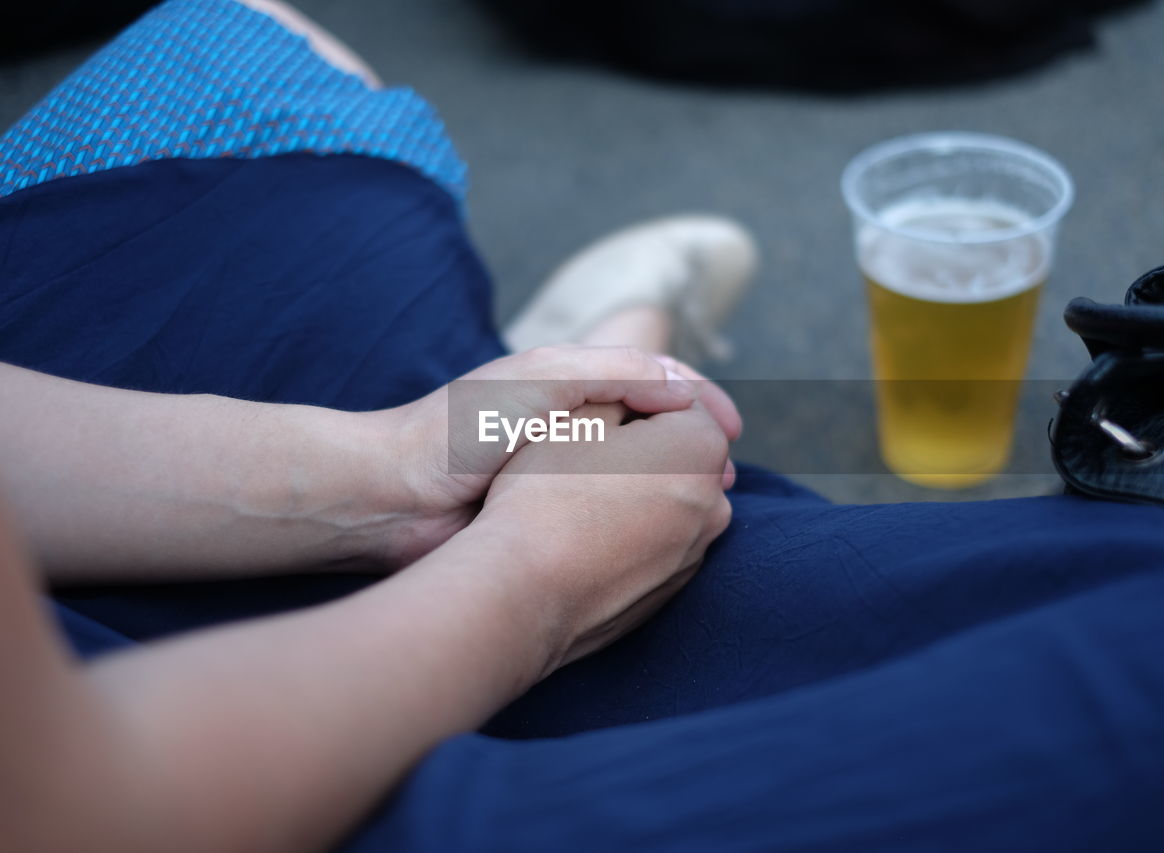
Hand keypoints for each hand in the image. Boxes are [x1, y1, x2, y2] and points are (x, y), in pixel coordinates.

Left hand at [367, 346, 740, 567]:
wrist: (391, 498)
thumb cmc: (458, 431)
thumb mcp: (542, 381)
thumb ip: (613, 372)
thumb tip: (683, 388)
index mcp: (572, 378)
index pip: (657, 377)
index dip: (701, 399)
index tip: (733, 432)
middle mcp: (573, 420)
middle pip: (655, 425)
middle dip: (698, 446)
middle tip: (726, 479)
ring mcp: (562, 469)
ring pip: (637, 472)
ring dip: (675, 485)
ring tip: (706, 508)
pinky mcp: (549, 512)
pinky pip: (609, 510)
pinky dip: (642, 516)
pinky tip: (660, 533)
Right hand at [469, 399, 732, 673]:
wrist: (523, 589)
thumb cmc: (544, 494)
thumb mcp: (578, 416)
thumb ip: (626, 389)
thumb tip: (650, 387)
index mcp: (699, 446)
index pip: (683, 401)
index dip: (637, 398)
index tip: (598, 411)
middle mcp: (713, 501)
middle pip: (685, 452)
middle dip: (649, 445)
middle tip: (586, 451)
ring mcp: (696, 551)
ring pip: (675, 498)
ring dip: (644, 489)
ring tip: (582, 496)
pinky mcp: (673, 586)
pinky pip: (661, 540)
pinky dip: (638, 530)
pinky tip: (589, 534)